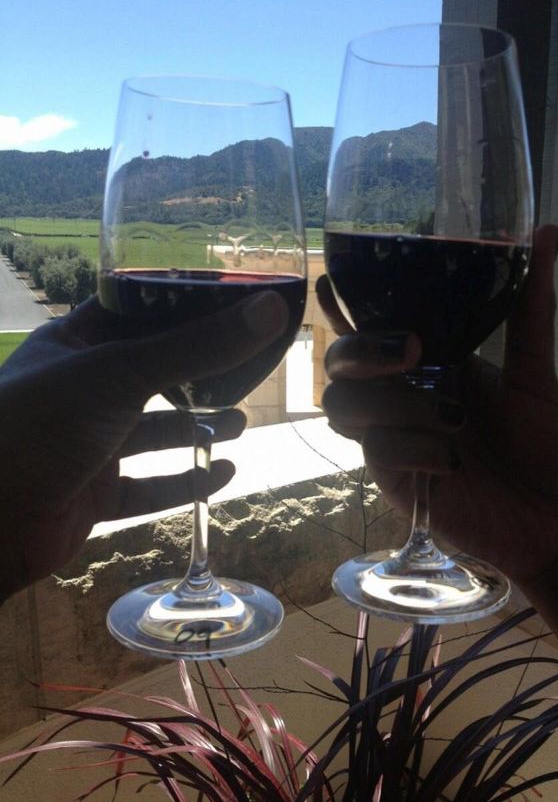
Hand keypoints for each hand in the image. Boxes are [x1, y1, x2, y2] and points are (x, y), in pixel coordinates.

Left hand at [0, 291, 287, 595]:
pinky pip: (147, 487)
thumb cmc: (44, 425)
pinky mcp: (92, 495)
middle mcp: (78, 391)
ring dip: (197, 429)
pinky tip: (223, 475)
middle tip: (245, 371)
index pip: (132, 314)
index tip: (228, 306)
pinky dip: (184, 481)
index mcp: (72, 345)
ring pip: (151, 433)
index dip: (177, 309)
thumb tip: (270, 311)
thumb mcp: (123, 374)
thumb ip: (197, 347)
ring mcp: (85, 445)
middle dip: (197, 377)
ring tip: (242, 424)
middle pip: (150, 376)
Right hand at [319, 225, 557, 582]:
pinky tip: (452, 458)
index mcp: (427, 364)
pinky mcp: (392, 478)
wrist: (554, 516)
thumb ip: (531, 307)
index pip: (369, 327)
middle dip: (361, 351)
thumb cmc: (545, 445)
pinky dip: (413, 447)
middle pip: (339, 363)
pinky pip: (375, 450)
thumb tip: (548, 232)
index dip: (343, 307)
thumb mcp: (536, 372)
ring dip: (393, 404)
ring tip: (453, 417)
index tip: (334, 284)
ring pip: (343, 405)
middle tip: (412, 351)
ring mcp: (391, 437)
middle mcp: (400, 395)